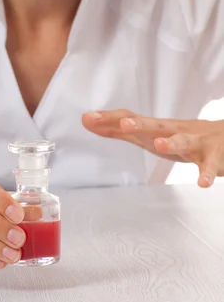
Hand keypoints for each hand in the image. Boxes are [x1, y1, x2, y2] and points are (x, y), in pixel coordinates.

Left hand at [82, 110, 223, 187]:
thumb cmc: (181, 134)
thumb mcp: (149, 132)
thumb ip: (119, 130)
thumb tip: (89, 121)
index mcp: (157, 126)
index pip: (131, 118)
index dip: (110, 119)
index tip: (89, 119)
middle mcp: (174, 130)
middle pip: (156, 125)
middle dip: (141, 124)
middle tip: (125, 124)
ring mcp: (195, 142)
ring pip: (184, 141)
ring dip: (172, 143)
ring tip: (160, 144)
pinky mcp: (212, 158)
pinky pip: (209, 166)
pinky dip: (206, 173)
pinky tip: (201, 182)